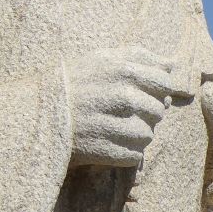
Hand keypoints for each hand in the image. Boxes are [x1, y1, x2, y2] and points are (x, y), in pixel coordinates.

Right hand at [65, 46, 189, 166]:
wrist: (38, 114)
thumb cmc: (75, 83)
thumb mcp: (103, 58)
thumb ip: (140, 56)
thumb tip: (173, 64)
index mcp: (123, 70)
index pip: (165, 83)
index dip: (157, 89)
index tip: (141, 92)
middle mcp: (122, 97)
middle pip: (159, 110)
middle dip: (145, 112)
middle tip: (121, 111)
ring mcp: (115, 125)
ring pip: (148, 135)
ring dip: (135, 134)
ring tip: (114, 127)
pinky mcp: (108, 151)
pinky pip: (135, 155)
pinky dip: (125, 152)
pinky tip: (108, 141)